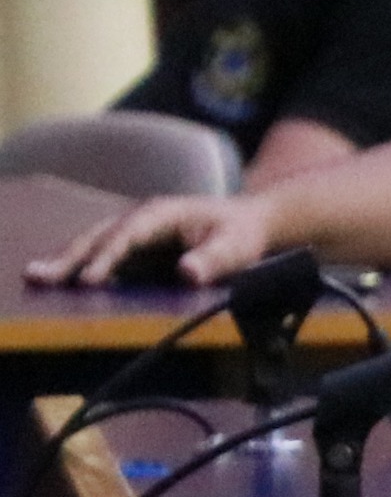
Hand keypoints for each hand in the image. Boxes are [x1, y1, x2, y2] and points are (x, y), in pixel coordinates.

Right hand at [30, 193, 277, 288]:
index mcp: (162, 214)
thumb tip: (187, 273)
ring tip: (35, 278)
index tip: (89, 280)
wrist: (248, 223)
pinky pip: (101, 256)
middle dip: (69, 257)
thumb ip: (214, 260)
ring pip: (93, 244)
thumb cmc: (242, 234)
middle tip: (38, 277)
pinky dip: (78, 267)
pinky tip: (57, 282)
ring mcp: (133, 232)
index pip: (128, 236)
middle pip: (99, 237)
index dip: (107, 258)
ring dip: (64, 261)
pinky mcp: (133, 248)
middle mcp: (140, 219)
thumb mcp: (237, 247)